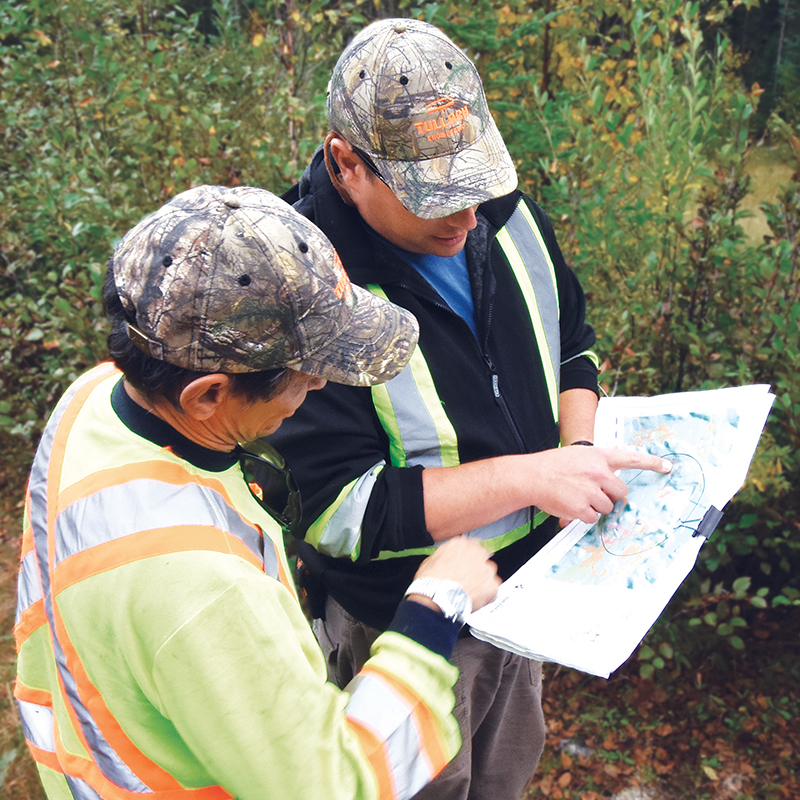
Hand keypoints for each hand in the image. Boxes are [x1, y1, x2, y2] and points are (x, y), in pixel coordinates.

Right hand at [411, 537, 500, 612]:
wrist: (436, 598)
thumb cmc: (431, 581)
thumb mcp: (431, 559)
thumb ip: (445, 555)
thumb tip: (446, 559)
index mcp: (461, 544)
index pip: (472, 545)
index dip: (469, 558)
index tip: (468, 564)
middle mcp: (477, 553)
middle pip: (482, 559)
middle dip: (476, 569)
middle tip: (466, 580)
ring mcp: (486, 569)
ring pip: (488, 574)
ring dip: (481, 582)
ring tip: (468, 592)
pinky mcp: (492, 586)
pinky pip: (492, 590)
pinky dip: (486, 595)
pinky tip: (473, 599)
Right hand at [529, 447, 671, 525]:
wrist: (531, 476)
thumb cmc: (551, 466)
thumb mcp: (577, 457)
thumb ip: (595, 466)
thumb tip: (607, 484)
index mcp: (598, 457)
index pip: (630, 458)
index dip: (651, 462)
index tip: (666, 466)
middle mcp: (599, 473)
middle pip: (620, 492)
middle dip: (610, 496)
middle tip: (593, 493)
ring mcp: (592, 491)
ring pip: (607, 507)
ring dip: (595, 506)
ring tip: (576, 497)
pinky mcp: (583, 508)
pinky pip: (593, 517)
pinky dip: (583, 515)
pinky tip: (571, 505)